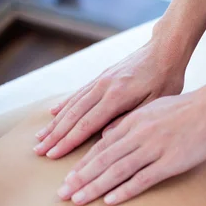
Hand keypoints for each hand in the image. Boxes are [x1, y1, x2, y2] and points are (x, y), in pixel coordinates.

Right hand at [33, 40, 185, 158]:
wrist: (165, 50)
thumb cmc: (167, 79)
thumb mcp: (156, 103)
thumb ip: (131, 119)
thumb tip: (105, 137)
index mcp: (117, 96)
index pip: (87, 124)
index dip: (68, 141)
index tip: (53, 155)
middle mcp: (103, 87)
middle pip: (74, 116)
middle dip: (55, 135)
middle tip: (38, 151)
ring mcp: (101, 80)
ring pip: (72, 104)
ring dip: (55, 122)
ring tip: (40, 136)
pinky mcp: (102, 76)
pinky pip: (79, 93)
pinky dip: (64, 104)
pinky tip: (54, 112)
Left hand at [56, 89, 205, 205]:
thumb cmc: (190, 107)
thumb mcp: (155, 107)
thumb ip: (132, 121)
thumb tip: (111, 134)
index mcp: (135, 121)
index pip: (102, 145)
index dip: (83, 163)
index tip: (69, 178)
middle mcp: (139, 134)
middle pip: (103, 159)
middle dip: (80, 178)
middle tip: (63, 195)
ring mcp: (155, 148)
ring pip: (117, 170)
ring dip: (95, 186)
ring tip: (78, 200)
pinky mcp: (171, 161)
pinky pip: (143, 178)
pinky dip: (124, 190)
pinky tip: (110, 201)